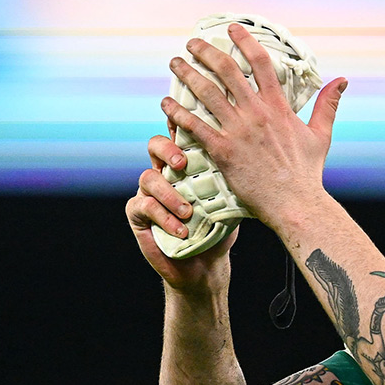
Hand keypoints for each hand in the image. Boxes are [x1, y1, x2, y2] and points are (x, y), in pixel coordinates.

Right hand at [125, 133, 236, 291]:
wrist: (205, 265)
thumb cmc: (219, 228)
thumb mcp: (228, 201)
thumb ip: (229, 177)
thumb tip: (247, 158)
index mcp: (185, 165)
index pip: (180, 137)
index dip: (180, 123)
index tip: (186, 119)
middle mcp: (164, 173)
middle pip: (155, 146)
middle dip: (167, 150)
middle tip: (182, 163)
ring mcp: (148, 193)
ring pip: (148, 178)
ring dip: (170, 194)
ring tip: (188, 211)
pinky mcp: (138, 214)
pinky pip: (144, 206)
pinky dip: (164, 218)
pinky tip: (181, 229)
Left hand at [160, 22, 348, 228]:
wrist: (296, 203)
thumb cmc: (307, 173)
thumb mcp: (321, 135)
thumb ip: (327, 105)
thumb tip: (342, 80)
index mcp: (278, 108)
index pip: (260, 64)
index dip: (245, 41)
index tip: (232, 29)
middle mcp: (257, 114)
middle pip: (227, 71)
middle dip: (206, 52)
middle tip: (192, 43)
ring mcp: (239, 132)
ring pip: (206, 93)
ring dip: (187, 74)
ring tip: (176, 63)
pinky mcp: (224, 151)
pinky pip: (195, 126)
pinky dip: (178, 112)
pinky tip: (166, 103)